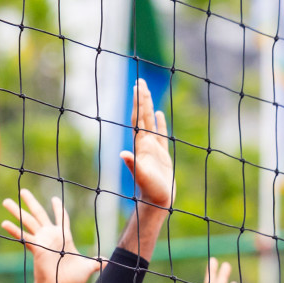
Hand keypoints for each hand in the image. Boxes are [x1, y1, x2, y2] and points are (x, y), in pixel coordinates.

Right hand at [2, 189, 101, 282]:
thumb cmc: (72, 281)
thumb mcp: (88, 268)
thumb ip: (97, 263)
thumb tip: (108, 262)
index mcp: (64, 237)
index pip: (61, 218)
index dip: (58, 208)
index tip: (54, 199)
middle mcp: (51, 236)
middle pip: (39, 214)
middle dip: (31, 202)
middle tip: (23, 191)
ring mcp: (42, 241)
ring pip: (28, 221)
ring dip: (17, 211)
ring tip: (6, 201)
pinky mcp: (36, 248)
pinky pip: (23, 236)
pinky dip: (14, 230)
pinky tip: (4, 223)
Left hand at [123, 79, 172, 210]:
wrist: (156, 201)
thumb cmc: (150, 190)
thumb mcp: (140, 176)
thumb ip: (132, 164)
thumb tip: (122, 154)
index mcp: (140, 145)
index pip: (139, 118)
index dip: (138, 103)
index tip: (137, 87)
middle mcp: (145, 144)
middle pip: (143, 116)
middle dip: (142, 98)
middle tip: (140, 80)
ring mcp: (153, 148)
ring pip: (151, 122)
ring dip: (149, 107)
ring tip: (147, 93)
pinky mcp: (161, 155)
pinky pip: (161, 134)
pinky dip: (160, 123)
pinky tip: (159, 113)